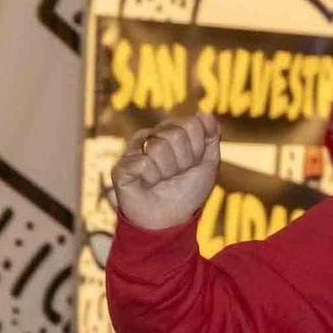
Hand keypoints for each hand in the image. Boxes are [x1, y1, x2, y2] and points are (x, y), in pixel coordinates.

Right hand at [112, 113, 220, 229]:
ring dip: (168, 172)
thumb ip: (211, 136)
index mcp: (172, 132)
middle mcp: (151, 136)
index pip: (191, 124)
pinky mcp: (121, 167)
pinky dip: (152, 179)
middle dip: (183, 161)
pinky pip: (143, 163)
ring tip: (162, 180)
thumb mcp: (208, 163)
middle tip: (176, 174)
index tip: (193, 164)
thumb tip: (204, 113)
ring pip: (159, 148)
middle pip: (175, 134)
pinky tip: (148, 184)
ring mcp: (134, 150)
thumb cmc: (188, 191)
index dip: (198, 149)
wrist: (170, 219)